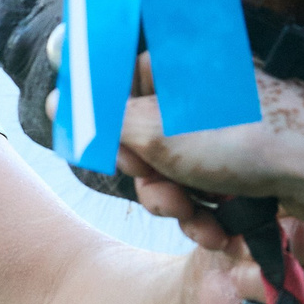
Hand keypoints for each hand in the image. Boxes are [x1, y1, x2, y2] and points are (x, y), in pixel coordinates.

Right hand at [116, 57, 303, 247]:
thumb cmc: (244, 140)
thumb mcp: (155, 129)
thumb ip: (102, 120)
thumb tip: (57, 99)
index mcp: (176, 71)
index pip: (118, 92)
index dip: (112, 131)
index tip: (124, 157)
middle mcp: (198, 97)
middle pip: (143, 140)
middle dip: (151, 181)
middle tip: (167, 197)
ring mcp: (223, 132)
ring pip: (173, 172)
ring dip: (178, 207)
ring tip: (200, 222)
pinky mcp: (245, 164)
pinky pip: (206, 189)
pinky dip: (207, 214)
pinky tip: (220, 231)